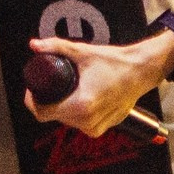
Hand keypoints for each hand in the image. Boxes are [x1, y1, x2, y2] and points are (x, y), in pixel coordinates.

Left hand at [21, 33, 173, 138]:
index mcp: (80, 106)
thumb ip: (56, 47)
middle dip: (49, 102)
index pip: (42, 114)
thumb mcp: (83, 52)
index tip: (33, 89)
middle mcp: (88, 121)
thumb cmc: (115, 62)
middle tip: (51, 84)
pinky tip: (80, 98)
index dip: (32, 102)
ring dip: (63, 108)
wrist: (141, 71)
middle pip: (54, 116)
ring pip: (68, 121)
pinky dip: (78, 113)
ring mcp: (96, 127)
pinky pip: (82, 123)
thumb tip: (34, 45)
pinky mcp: (104, 128)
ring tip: (66, 90)